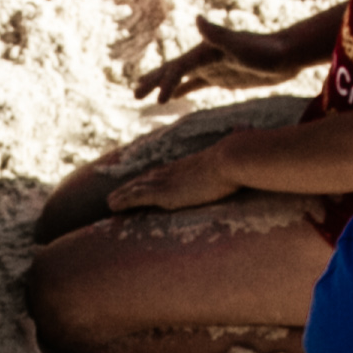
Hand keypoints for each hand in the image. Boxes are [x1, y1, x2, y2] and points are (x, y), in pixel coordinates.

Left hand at [106, 146, 237, 213]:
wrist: (231, 160)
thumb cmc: (235, 162)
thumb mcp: (229, 163)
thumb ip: (228, 162)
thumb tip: (241, 146)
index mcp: (184, 167)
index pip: (160, 174)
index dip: (148, 181)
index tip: (139, 184)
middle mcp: (171, 172)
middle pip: (144, 180)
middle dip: (129, 187)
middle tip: (116, 196)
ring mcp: (166, 181)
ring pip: (136, 188)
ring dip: (122, 195)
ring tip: (110, 203)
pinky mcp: (164, 193)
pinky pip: (138, 197)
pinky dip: (124, 200)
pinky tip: (113, 206)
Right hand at [135, 15, 318, 102]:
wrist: (286, 54)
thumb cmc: (266, 51)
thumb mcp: (242, 45)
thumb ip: (218, 35)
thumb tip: (198, 20)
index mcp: (205, 50)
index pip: (179, 68)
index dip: (166, 83)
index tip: (158, 102)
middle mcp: (204, 56)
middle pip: (172, 69)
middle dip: (153, 81)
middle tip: (134, 94)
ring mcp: (211, 66)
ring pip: (180, 77)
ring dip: (162, 84)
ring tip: (144, 95)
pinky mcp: (221, 76)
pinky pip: (195, 84)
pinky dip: (181, 90)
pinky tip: (172, 98)